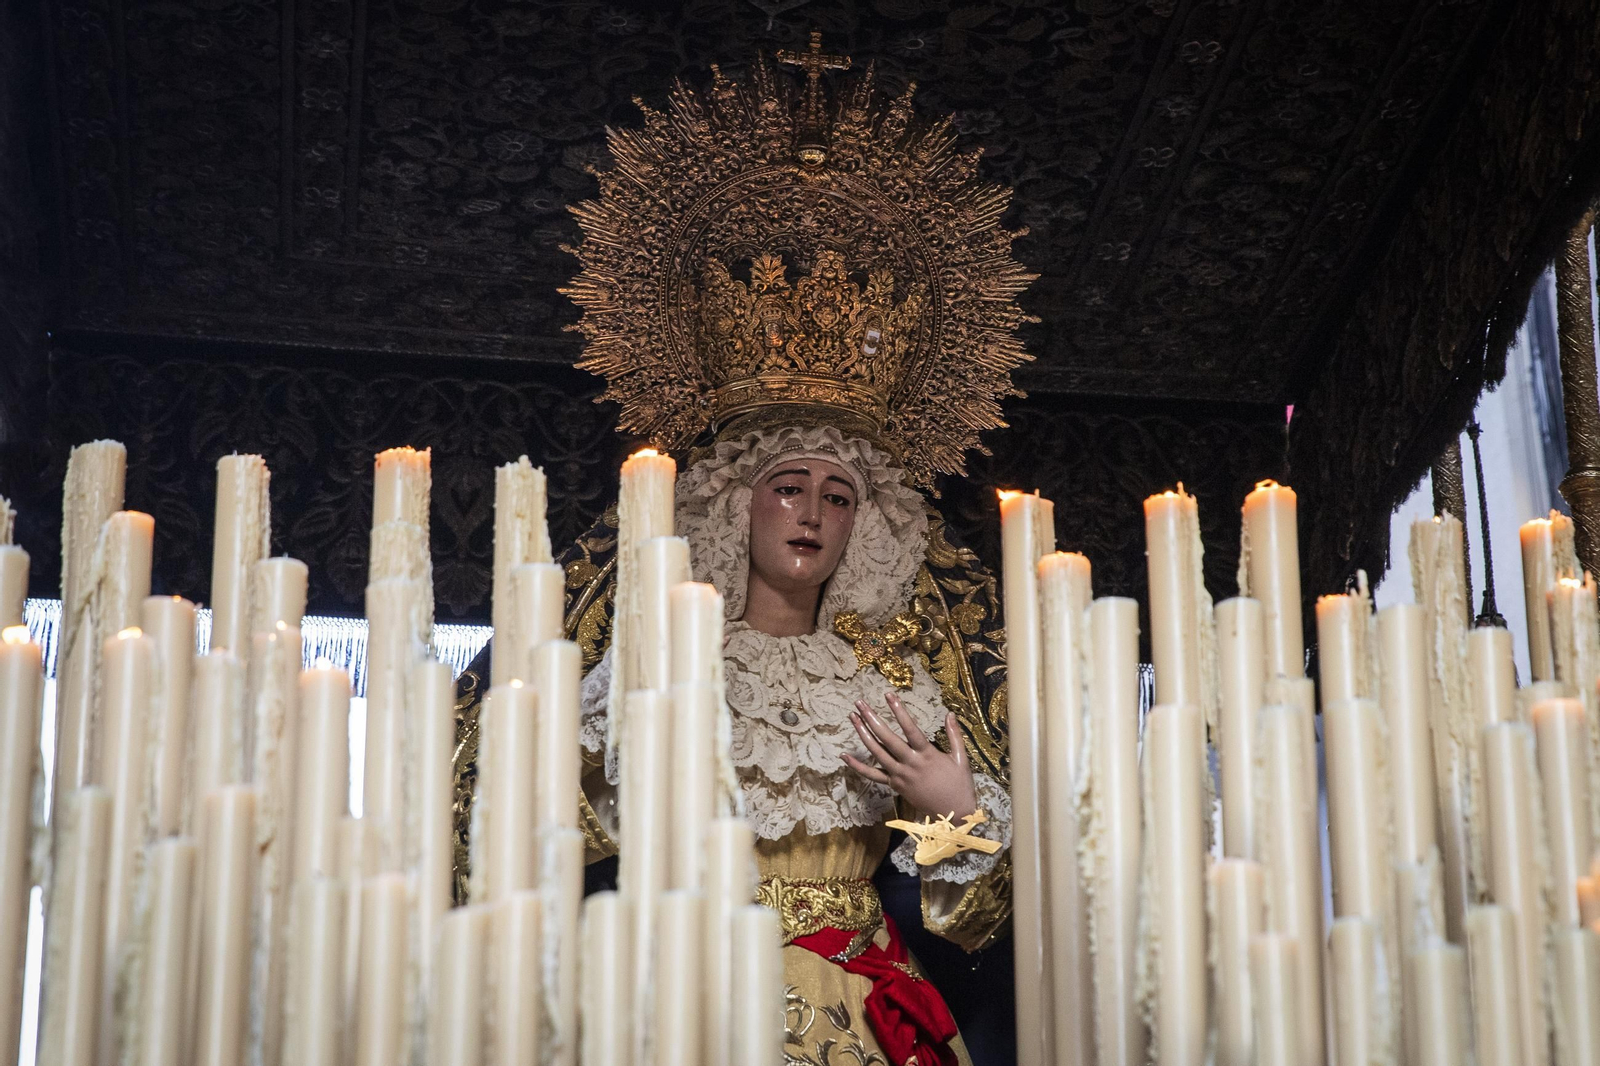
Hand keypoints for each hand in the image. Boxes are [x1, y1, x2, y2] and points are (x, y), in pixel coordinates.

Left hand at [842, 692, 978, 819]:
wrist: (953, 815)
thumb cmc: (960, 785)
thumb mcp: (961, 759)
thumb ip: (955, 735)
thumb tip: (950, 713)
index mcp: (927, 755)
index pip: (910, 728)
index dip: (899, 711)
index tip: (889, 695)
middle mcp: (910, 764)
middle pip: (887, 739)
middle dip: (872, 719)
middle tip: (860, 703)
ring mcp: (900, 776)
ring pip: (877, 753)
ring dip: (863, 734)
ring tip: (853, 718)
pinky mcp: (894, 786)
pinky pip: (873, 775)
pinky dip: (858, 766)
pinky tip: (844, 756)